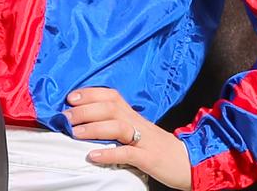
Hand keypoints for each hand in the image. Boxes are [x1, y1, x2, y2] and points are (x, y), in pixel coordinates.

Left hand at [65, 87, 191, 189]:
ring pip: (118, 126)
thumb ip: (119, 125)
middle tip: (66, 116)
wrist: (191, 162)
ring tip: (75, 133)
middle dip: (85, 110)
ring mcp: (145, 140)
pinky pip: (128, 153)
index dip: (90, 94)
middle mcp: (139, 123)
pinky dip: (109, 153)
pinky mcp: (149, 158)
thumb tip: (90, 123)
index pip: (112, 96)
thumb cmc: (160, 148)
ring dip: (94, 128)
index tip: (71, 97)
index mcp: (134, 116)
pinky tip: (93, 156)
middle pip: (111, 108)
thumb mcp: (139, 132)